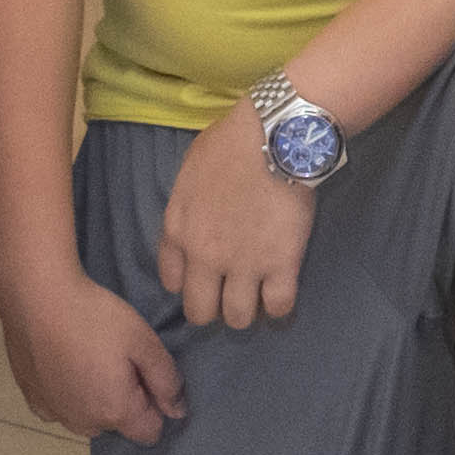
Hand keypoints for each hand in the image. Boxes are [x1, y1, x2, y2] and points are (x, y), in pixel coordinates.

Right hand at [0, 256, 182, 444]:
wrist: (36, 298)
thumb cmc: (95, 318)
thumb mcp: (144, 341)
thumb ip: (166, 380)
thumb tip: (177, 412)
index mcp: (115, 412)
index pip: (150, 432)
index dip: (156, 405)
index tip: (146, 375)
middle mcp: (83, 423)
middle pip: (118, 425)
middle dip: (125, 401)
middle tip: (118, 359)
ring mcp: (53, 414)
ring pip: (87, 418)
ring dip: (94, 399)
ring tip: (90, 358)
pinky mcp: (32, 399)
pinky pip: (61, 407)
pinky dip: (67, 393)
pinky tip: (65, 363)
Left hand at [155, 104, 310, 329]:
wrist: (273, 137)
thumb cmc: (231, 142)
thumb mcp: (190, 170)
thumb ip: (188, 202)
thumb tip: (201, 213)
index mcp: (178, 231)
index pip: (171, 282)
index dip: (189, 283)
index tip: (205, 276)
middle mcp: (205, 257)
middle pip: (200, 312)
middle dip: (214, 308)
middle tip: (230, 293)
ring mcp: (243, 265)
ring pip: (238, 318)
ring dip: (247, 311)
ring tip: (258, 295)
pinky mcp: (281, 264)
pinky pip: (278, 307)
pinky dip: (280, 305)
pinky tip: (282, 291)